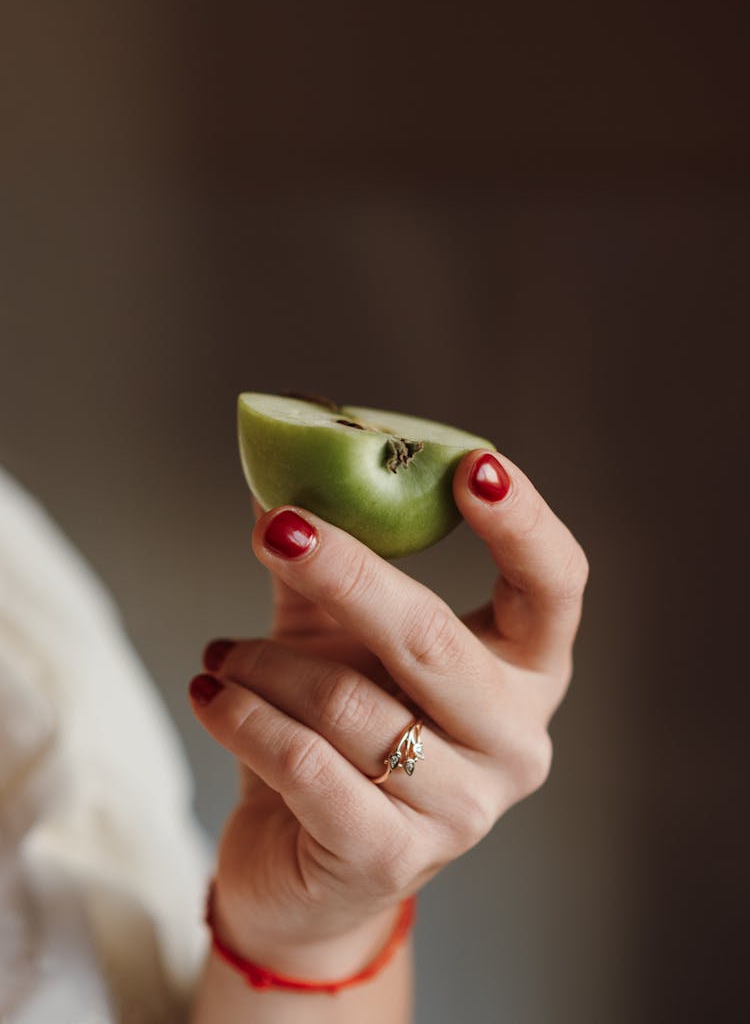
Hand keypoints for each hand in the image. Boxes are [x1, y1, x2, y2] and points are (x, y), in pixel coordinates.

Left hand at [189, 450, 587, 979]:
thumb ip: (323, 559)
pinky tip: (212, 695)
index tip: (469, 463)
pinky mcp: (391, 858)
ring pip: (349, 704)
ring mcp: (463, 809)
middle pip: (434, 639)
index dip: (523, 523)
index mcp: (525, 671)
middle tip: (276, 528)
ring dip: (264, 664)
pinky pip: (305, 767)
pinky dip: (244, 718)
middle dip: (346, 574)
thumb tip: (279, 460)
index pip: (556, 587)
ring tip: (223, 655)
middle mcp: (516, 740)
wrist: (307, 866)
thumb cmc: (341, 733)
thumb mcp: (339, 635)